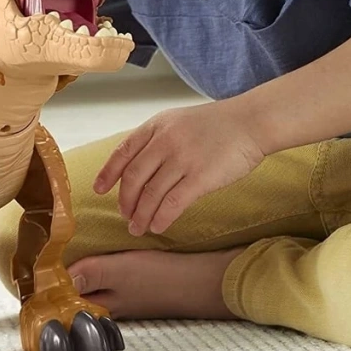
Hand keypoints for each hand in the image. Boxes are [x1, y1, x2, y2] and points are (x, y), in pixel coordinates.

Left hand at [93, 102, 265, 236]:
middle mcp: (165, 140)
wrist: (251, 122)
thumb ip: (159, 139)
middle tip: (125, 215)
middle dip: (125, 201)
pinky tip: (158, 227)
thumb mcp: (180, 121)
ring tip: (138, 228)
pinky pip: (172, 203)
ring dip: (141, 215)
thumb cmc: (218, 125)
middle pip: (134, 177)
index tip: (99, 189)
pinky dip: (161, 218)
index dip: (108, 172)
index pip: (123, 151)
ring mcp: (182, 158)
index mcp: (157, 125)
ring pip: (151, 194)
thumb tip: (138, 167)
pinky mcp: (200, 177)